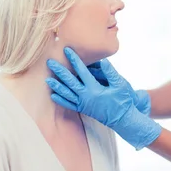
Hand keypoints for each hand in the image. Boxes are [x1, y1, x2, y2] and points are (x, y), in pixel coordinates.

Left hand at [46, 48, 160, 149]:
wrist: (123, 119)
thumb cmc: (123, 101)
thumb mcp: (120, 85)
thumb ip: (111, 72)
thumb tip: (103, 61)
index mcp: (94, 89)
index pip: (82, 71)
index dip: (74, 59)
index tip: (66, 50)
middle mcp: (86, 96)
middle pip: (69, 81)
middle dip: (59, 71)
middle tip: (50, 62)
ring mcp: (83, 104)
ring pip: (66, 94)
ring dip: (56, 85)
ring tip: (47, 78)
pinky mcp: (83, 110)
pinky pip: (69, 105)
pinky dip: (60, 100)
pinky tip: (53, 95)